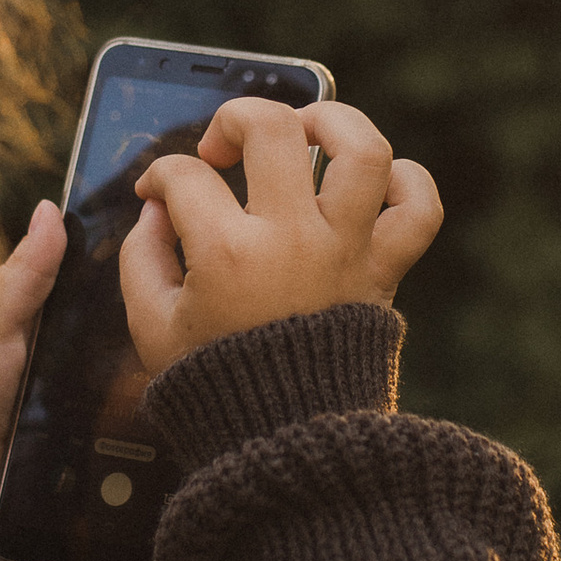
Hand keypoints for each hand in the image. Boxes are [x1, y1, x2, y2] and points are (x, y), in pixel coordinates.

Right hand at [120, 96, 441, 377]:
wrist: (287, 441)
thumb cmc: (216, 385)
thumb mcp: (151, 326)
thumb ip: (140, 257)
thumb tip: (156, 209)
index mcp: (228, 256)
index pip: (186, 177)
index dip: (159, 177)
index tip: (158, 193)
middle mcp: (293, 241)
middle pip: (274, 130)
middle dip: (235, 118)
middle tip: (221, 148)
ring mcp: (346, 252)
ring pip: (364, 149)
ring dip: (332, 120)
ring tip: (304, 129)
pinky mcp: (383, 270)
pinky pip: (420, 207)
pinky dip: (406, 183)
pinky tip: (371, 184)